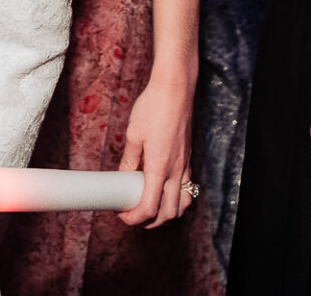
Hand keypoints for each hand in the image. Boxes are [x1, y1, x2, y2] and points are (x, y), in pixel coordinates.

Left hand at [117, 71, 193, 226]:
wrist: (175, 88)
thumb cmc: (153, 107)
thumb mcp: (133, 135)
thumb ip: (129, 160)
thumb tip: (122, 176)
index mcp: (159, 168)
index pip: (149, 208)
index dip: (134, 219)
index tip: (123, 216)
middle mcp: (176, 170)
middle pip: (169, 213)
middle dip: (151, 222)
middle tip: (134, 216)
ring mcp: (185, 165)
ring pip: (183, 203)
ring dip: (168, 213)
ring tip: (151, 208)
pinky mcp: (188, 158)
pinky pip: (187, 187)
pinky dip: (177, 198)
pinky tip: (163, 190)